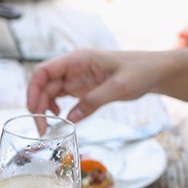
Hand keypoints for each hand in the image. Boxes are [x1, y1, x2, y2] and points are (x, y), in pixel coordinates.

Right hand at [26, 49, 162, 123]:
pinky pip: (60, 98)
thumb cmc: (140, 71)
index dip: (33, 90)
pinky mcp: (81, 88)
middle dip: (37, 105)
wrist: (155, 71)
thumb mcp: (119, 87)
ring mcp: (75, 77)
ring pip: (49, 93)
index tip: (33, 110)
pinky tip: (60, 118)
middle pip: (43, 85)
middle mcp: (72, 67)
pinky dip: (54, 109)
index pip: (44, 71)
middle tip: (41, 128)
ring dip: (43, 110)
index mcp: (78, 59)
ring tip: (48, 128)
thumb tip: (69, 120)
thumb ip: (93, 102)